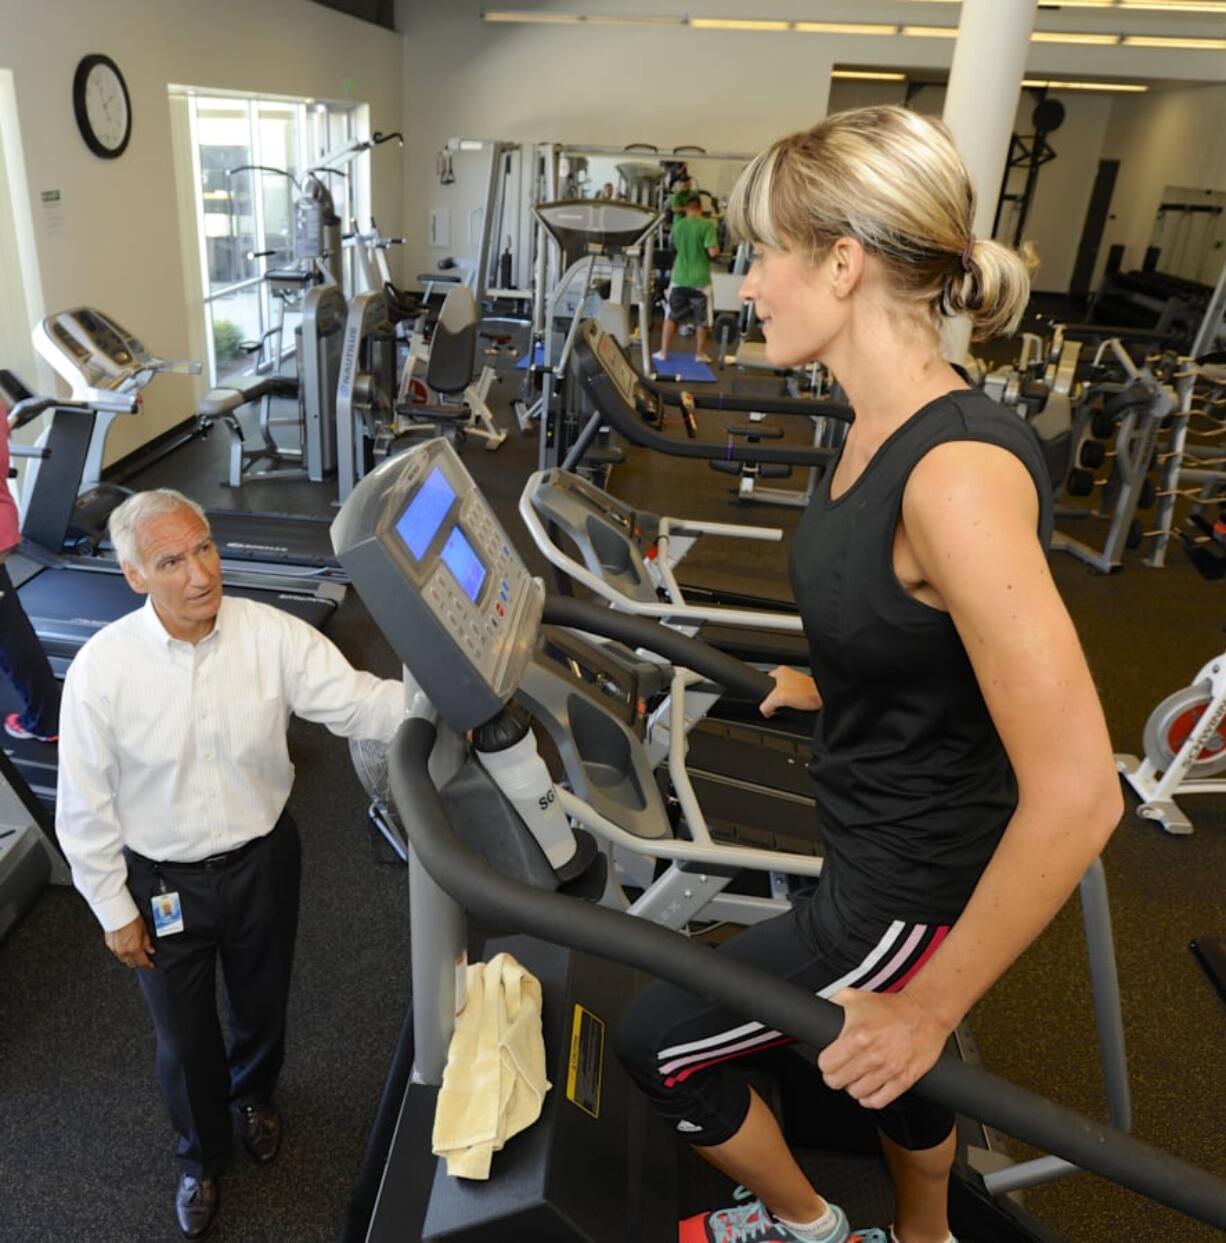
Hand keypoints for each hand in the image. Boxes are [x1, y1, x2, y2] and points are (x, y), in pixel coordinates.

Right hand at [105, 915, 155, 969]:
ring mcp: (116, 950)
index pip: (142, 962)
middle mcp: (124, 952)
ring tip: (135, 954)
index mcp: (134, 949)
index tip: (151, 965)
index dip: (148, 965)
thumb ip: (147, 943)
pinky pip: (117, 953)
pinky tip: (126, 948)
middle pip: (132, 963)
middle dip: (138, 963)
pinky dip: (123, 953)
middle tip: (143, 959)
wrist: (118, 914)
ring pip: (124, 960)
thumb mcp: (144, 931)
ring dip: (130, 959)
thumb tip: (150, 950)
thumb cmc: (131, 920)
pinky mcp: (109, 946)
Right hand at [760, 666, 821, 716]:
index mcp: (780, 671)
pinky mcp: (803, 691)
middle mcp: (789, 674)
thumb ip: (766, 705)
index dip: (764, 693)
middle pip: (774, 691)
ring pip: (784, 696)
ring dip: (786, 703)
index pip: (765, 681)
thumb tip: (764, 711)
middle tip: (779, 705)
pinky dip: (794, 705)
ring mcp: (797, 683)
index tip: (767, 701)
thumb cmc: (806, 692)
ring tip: (790, 707)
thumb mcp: (778, 698)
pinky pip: (793, 700)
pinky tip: (796, 708)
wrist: (824, 698)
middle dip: (775, 700)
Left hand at [817, 989, 950, 1109]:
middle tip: (841, 1070)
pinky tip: (870, 1089)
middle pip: (837, 1082)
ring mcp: (888, 1070)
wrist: (925, 1013)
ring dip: (853, 1086)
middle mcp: (871, 1056)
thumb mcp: (855, 997)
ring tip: (857, 1077)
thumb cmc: (892, 1007)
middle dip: (836, 1076)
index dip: (825, 1062)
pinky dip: (870, 1098)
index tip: (829, 1061)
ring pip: (856, 1093)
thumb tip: (818, 1011)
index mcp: (857, 1036)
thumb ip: (832, 1004)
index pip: (826, 1064)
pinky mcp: (904, 1080)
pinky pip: (878, 1102)